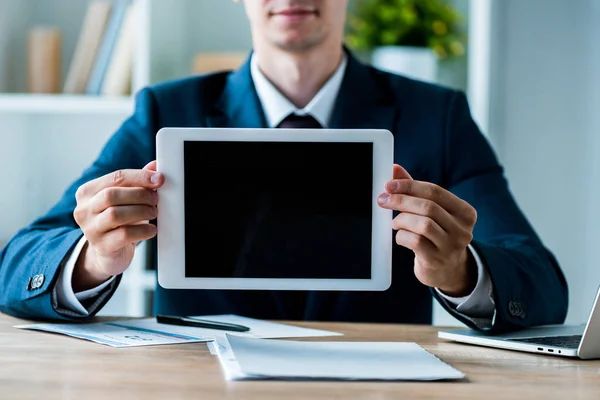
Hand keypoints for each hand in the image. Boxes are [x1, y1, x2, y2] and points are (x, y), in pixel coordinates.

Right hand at [72, 161, 163, 290]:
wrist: (108, 254)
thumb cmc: (118, 222)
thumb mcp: (125, 200)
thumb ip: (137, 182)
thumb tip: (155, 165)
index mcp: (87, 191)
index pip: (115, 177)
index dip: (140, 176)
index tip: (159, 179)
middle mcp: (84, 209)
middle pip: (112, 194)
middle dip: (140, 194)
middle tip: (156, 199)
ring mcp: (90, 229)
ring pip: (115, 214)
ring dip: (141, 211)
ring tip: (154, 212)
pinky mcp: (101, 246)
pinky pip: (124, 235)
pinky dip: (143, 230)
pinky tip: (152, 229)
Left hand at [377, 165, 477, 296]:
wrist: (446, 269)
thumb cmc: (436, 234)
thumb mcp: (432, 211)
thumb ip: (415, 190)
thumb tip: (395, 169)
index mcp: (465, 212)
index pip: (435, 191)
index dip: (409, 186)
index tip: (389, 185)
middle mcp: (462, 229)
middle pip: (428, 207)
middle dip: (401, 201)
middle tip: (383, 200)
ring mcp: (451, 246)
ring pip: (423, 224)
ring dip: (402, 220)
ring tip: (395, 222)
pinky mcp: (437, 260)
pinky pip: (415, 242)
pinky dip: (402, 236)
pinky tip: (401, 237)